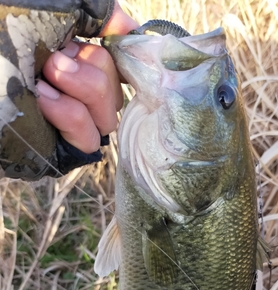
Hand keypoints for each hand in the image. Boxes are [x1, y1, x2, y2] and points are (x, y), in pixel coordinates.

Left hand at [36, 2, 137, 153]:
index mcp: (81, 65)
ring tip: (41, 82)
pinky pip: (88, 138)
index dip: (111, 54)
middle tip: (50, 62)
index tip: (85, 42)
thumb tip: (127, 26)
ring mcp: (77, 125)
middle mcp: (83, 95)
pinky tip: (43, 100)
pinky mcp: (66, 149)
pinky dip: (69, 115)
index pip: (119, 65)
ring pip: (107, 115)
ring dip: (78, 90)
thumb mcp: (51, 13)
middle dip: (85, 70)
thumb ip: (93, 13)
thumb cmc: (7, 41)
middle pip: (114, 87)